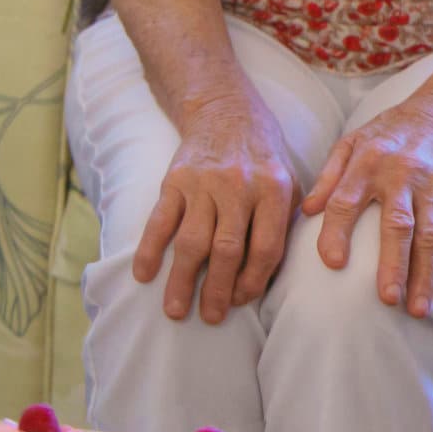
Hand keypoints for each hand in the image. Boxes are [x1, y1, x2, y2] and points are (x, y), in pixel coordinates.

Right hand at [133, 95, 298, 323]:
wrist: (227, 113)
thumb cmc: (263, 159)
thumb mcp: (289, 183)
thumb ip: (283, 223)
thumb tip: (269, 278)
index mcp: (274, 190)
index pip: (266, 246)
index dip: (254, 279)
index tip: (243, 302)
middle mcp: (238, 187)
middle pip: (226, 249)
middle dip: (218, 290)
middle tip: (211, 318)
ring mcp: (203, 184)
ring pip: (191, 241)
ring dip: (182, 281)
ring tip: (177, 311)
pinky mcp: (174, 180)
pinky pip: (159, 221)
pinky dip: (148, 250)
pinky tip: (143, 276)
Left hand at [302, 96, 432, 318]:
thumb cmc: (391, 132)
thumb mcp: (352, 141)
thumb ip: (329, 175)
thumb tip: (307, 210)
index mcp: (368, 163)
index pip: (347, 200)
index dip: (338, 232)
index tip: (333, 264)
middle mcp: (402, 176)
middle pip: (398, 225)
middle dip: (394, 265)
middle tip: (387, 300)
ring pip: (431, 236)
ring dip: (426, 275)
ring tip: (418, 308)